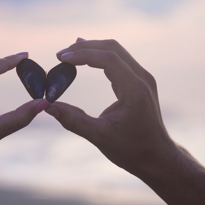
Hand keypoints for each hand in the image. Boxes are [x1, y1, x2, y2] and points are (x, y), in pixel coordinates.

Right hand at [45, 39, 176, 176]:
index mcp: (134, 90)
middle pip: (112, 48)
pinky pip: (119, 60)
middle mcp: (142, 79)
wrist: (156, 156)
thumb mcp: (99, 136)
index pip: (108, 58)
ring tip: (69, 53)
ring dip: (92, 49)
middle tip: (61, 55)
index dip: (83, 54)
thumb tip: (48, 107)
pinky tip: (87, 57)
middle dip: (85, 47)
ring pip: (116, 51)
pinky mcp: (139, 82)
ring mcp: (143, 78)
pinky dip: (100, 56)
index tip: (61, 58)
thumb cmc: (132, 149)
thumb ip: (73, 120)